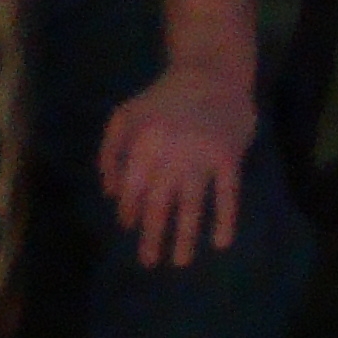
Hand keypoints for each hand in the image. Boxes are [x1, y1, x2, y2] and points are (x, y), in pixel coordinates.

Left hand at [96, 68, 254, 268]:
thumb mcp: (126, 116)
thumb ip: (111, 150)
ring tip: (180, 262)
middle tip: (148, 262)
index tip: (130, 227)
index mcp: (144, 144)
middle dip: (152, 235)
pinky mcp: (228, 159)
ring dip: (185, 236)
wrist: (211, 75)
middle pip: (160, 204)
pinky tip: (220, 242)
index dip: (129, 211)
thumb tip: (109, 192)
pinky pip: (228, 195)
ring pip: (192, 205)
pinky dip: (225, 219)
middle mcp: (172, 155)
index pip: (133, 189)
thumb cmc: (163, 99)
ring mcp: (202, 158)